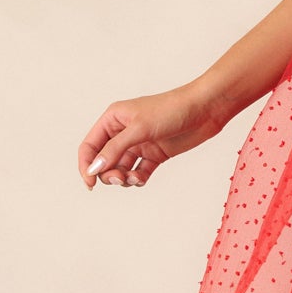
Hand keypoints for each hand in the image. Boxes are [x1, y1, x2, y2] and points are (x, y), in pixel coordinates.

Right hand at [78, 81, 229, 189]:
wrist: (205, 109)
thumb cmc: (172, 109)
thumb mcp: (140, 129)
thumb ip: (115, 149)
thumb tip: (94, 168)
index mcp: (113, 119)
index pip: (90, 146)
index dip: (86, 165)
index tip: (90, 184)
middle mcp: (123, 132)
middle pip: (104, 161)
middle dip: (108, 174)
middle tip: (120, 179)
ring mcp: (139, 144)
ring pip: (120, 169)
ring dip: (123, 178)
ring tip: (134, 179)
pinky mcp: (155, 154)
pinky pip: (138, 172)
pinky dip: (137, 179)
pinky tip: (141, 179)